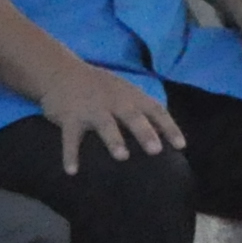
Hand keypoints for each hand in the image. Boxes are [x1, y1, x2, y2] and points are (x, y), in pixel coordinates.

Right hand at [34, 60, 183, 170]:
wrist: (60, 71)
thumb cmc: (100, 87)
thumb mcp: (124, 91)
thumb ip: (142, 109)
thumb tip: (164, 132)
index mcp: (131, 96)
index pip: (156, 110)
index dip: (169, 127)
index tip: (181, 146)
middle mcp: (114, 101)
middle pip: (133, 117)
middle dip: (145, 132)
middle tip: (156, 150)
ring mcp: (91, 109)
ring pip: (105, 125)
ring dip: (114, 140)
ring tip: (122, 156)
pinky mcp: (70, 118)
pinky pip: (70, 138)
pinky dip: (70, 154)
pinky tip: (72, 171)